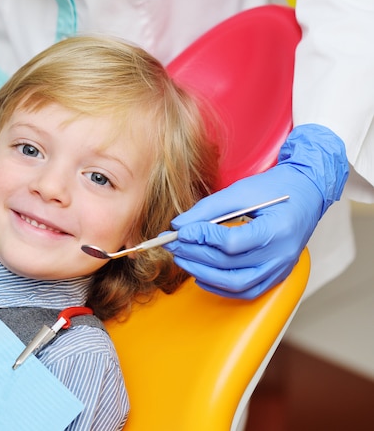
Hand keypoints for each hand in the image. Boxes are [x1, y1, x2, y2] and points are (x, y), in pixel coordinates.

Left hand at [162, 124, 348, 298]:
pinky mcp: (276, 276)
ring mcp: (280, 269)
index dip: (203, 239)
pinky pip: (245, 291)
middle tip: (172, 245)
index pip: (232, 243)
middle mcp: (282, 255)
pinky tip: (200, 275)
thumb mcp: (241, 190)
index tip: (180, 231)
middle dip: (195, 255)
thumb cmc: (275, 188)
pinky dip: (219, 287)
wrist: (307, 192)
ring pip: (235, 284)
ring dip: (202, 273)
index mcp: (277, 230)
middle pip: (229, 265)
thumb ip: (208, 208)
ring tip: (181, 258)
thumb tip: (178, 225)